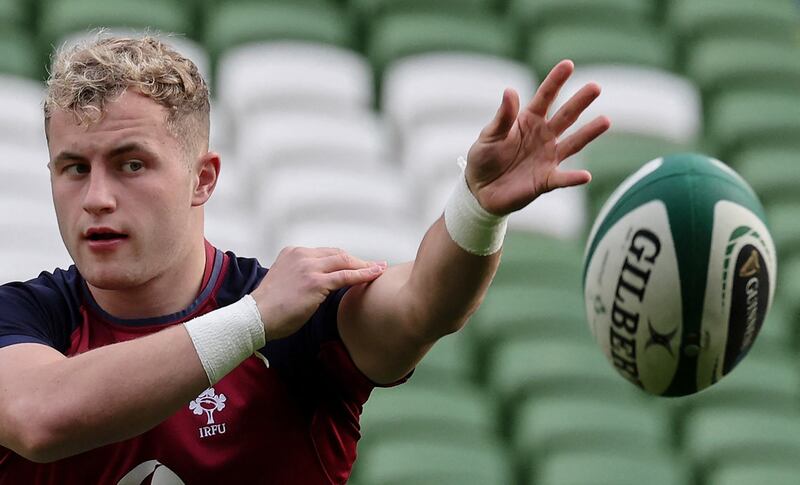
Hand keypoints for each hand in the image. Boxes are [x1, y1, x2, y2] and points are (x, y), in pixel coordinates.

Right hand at [250, 247, 386, 340]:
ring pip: (344, 262)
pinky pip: (346, 276)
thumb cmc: (269, 309)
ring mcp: (309, 267)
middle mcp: (301, 255)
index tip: (357, 264)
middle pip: (337, 254)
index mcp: (292, 253)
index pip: (325, 252)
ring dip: (365, 265)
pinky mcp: (315, 282)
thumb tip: (320, 285)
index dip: (344, 259)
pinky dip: (364, 275)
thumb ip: (301, 277)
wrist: (255, 317)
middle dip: (358, 260)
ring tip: (380, 269)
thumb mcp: (285, 283)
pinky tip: (376, 274)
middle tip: (374, 265)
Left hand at [466, 59, 610, 215]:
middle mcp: (543, 136)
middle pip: (565, 116)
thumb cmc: (484, 158)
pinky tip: (586, 175)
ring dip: (588, 133)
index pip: (545, 97)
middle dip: (579, 101)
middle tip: (595, 87)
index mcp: (529, 120)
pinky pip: (562, 179)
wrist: (480, 190)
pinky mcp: (546, 180)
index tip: (568, 64)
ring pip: (572, 143)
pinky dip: (574, 178)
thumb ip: (503, 117)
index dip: (556, 81)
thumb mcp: (489, 135)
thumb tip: (510, 91)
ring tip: (606, 120)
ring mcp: (547, 158)